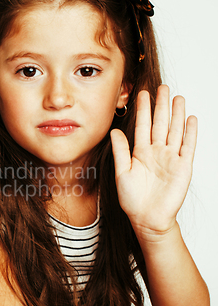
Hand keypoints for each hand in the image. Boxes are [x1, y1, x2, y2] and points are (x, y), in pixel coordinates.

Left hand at [111, 85, 196, 239]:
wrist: (148, 218)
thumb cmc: (132, 199)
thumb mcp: (122, 172)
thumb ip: (121, 151)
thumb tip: (115, 131)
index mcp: (140, 152)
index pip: (143, 126)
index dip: (143, 110)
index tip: (142, 93)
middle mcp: (156, 152)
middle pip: (160, 124)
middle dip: (161, 105)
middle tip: (162, 87)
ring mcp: (171, 158)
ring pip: (174, 130)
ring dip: (176, 114)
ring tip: (178, 97)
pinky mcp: (183, 167)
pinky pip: (188, 146)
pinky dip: (190, 132)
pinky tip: (190, 119)